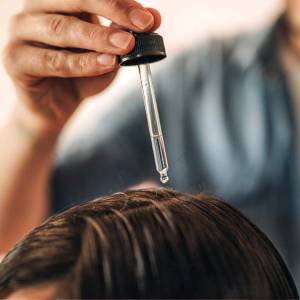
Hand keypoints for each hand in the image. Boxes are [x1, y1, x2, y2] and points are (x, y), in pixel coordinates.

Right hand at [3, 0, 160, 133]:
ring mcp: (21, 32)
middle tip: (141, 25)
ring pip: (61, 29)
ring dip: (97, 38)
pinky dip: (82, 63)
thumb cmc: (80, 76)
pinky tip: (106, 64)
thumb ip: (126, 35)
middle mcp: (36, 9)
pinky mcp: (15, 60)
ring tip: (125, 47)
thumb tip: (154, 17)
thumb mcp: (109, 53)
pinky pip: (52, 60)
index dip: (118, 1)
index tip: (147, 18)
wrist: (55, 106)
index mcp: (58, 1)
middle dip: (111, 10)